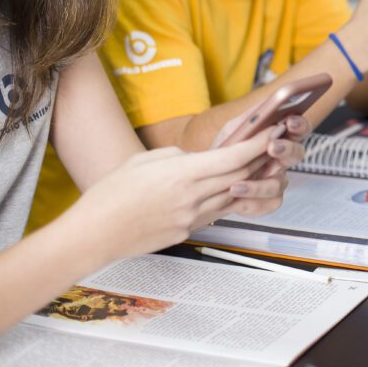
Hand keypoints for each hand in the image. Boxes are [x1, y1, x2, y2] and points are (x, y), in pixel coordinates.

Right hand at [68, 131, 272, 263]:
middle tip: (274, 144)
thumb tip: (196, 158)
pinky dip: (227, 198)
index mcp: (183, 174)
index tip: (273, 130)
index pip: (234, 158)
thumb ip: (176, 155)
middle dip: (261, 160)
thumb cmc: (110, 193)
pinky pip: (216, 213)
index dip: (258, 143)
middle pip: (241, 177)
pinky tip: (230, 189)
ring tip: (260, 166)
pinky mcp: (186, 232)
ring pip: (233, 196)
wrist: (93, 235)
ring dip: (249, 182)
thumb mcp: (143, 160)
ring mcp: (192, 218)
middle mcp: (193, 197)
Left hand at [208, 108, 307, 215]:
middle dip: (287, 149)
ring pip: (280, 183)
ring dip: (260, 185)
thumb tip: (268, 104)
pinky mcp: (267, 201)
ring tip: (236, 186)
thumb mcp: (233, 130)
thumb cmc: (223, 152)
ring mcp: (275, 180)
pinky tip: (235, 198)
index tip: (290, 122)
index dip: (299, 125)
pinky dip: (250, 202)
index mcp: (277, 139)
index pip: (298, 129)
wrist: (205, 181)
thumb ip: (251, 118)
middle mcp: (280, 160)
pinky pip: (269, 203)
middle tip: (273, 147)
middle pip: (298, 154)